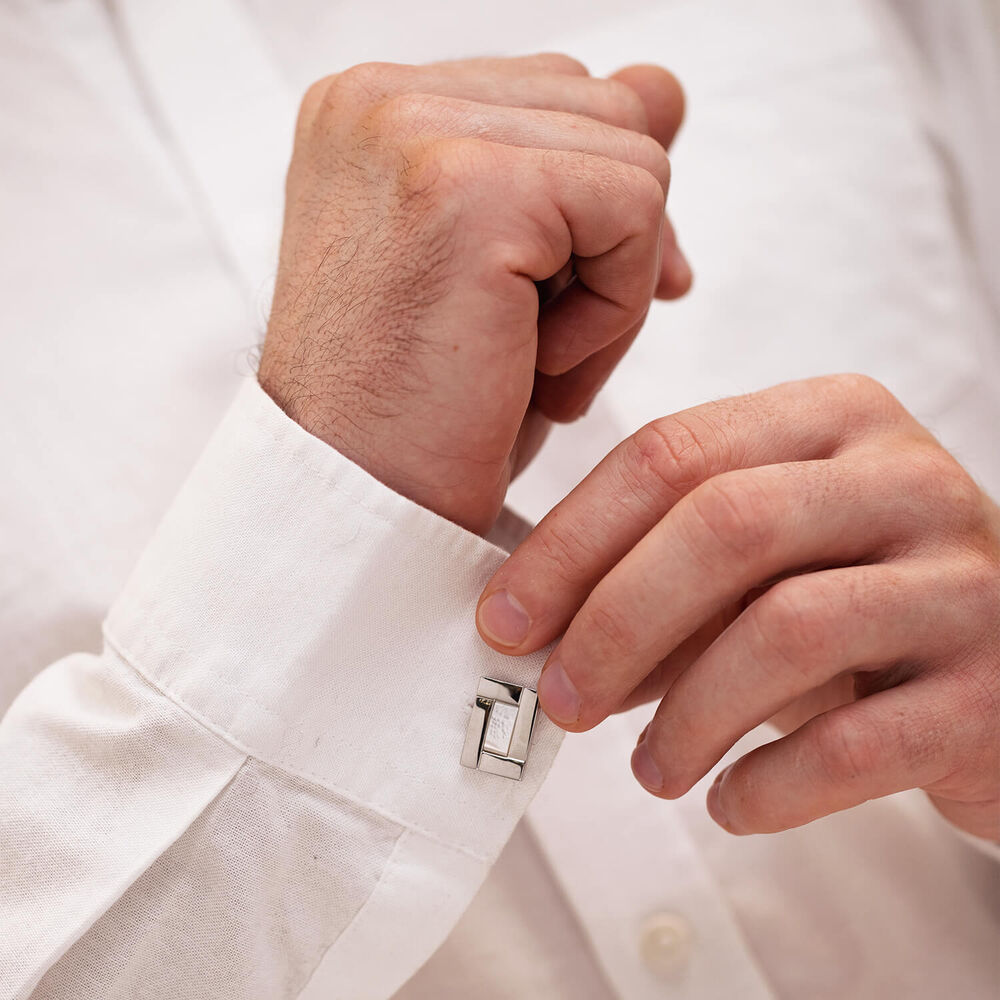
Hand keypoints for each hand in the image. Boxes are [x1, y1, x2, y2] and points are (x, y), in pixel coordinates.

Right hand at [258, 55, 690, 533]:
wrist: (360, 504)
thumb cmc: (428, 408)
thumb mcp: (506, 271)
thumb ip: (571, 162)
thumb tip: (663, 87)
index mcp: (374, 109)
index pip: (557, 94)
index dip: (595, 207)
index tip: (571, 302)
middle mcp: (380, 99)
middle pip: (606, 110)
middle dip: (613, 244)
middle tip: (545, 349)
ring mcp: (414, 131)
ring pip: (635, 156)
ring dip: (614, 284)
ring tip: (537, 363)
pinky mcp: (469, 190)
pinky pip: (633, 207)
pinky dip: (615, 307)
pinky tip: (541, 366)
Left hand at [477, 375, 999, 839]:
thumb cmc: (854, 602)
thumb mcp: (761, 562)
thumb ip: (661, 576)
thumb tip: (538, 634)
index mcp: (831, 420)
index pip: (670, 455)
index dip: (571, 542)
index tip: (505, 619)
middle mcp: (904, 479)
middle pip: (723, 526)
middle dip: (616, 620)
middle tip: (560, 698)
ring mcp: (964, 580)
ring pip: (787, 629)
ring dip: (688, 715)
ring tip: (649, 769)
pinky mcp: (996, 690)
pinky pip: (858, 743)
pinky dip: (770, 784)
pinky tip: (730, 802)